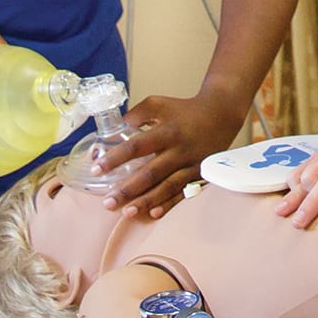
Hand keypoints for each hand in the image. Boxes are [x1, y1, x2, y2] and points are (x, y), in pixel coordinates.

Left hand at [93, 94, 242, 219]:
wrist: (221, 114)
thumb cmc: (184, 110)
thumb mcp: (159, 104)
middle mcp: (179, 149)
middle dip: (128, 189)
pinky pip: (184, 192)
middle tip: (107, 203)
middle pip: (150, 173)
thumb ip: (137, 113)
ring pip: (167, 186)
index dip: (116, 158)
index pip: (137, 146)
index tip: (96, 169)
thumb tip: (116, 127)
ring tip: (126, 212)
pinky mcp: (200, 174)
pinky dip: (170, 204)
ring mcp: (191, 164)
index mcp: (166, 131)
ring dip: (146, 201)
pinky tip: (154, 214)